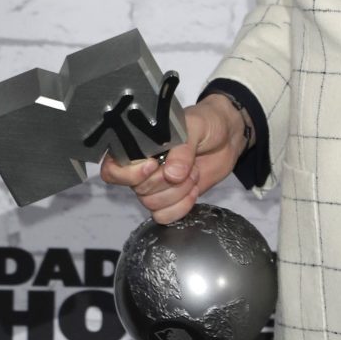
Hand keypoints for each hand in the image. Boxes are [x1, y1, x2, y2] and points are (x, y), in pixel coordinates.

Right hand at [101, 93, 248, 225]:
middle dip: (166, 181)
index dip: (129, 174)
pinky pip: (163, 216)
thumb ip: (182, 148)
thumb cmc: (206, 123)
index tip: (153, 165)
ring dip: (178, 192)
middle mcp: (141, 167)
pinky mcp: (170, 198)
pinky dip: (181, 207)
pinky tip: (193, 190)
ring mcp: (155, 185)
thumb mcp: (195, 126)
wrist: (227, 137)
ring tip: (193, 173)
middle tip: (187, 165)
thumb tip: (172, 174)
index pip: (113, 169)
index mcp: (138, 145)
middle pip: (138, 189)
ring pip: (151, 204)